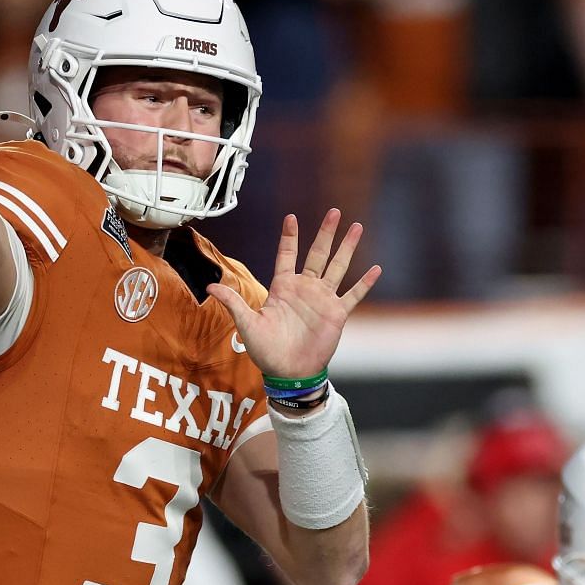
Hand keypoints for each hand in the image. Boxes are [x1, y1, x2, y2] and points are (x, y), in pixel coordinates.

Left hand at [208, 209, 379, 380]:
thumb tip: (209, 286)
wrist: (290, 372)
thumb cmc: (266, 350)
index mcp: (283, 287)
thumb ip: (233, 303)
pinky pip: (353, 295)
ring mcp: (323, 300)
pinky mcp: (337, 314)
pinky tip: (376, 269)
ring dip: (347, 248)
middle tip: (334, 212)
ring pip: (338, 267)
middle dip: (326, 233)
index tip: (291, 217)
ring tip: (357, 228)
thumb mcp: (247, 324)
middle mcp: (305, 289)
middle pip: (318, 253)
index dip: (289, 237)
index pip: (287, 255)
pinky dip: (365, 283)